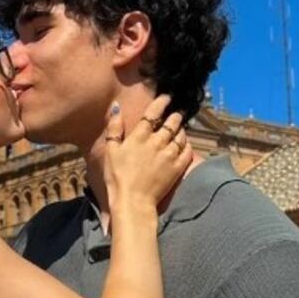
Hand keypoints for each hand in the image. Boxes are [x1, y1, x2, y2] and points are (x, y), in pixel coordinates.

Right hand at [104, 94, 192, 212]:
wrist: (133, 200)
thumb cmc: (117, 177)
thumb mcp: (110, 151)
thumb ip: (114, 128)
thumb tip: (116, 107)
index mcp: (140, 136)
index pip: (153, 112)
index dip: (162, 102)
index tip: (167, 97)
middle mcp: (157, 142)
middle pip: (171, 123)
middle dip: (175, 116)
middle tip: (177, 114)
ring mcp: (169, 155)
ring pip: (181, 135)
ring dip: (181, 129)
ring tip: (181, 128)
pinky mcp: (177, 168)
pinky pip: (187, 151)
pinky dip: (187, 145)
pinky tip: (185, 144)